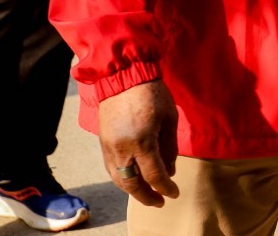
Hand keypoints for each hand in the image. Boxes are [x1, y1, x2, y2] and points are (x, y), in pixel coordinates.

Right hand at [98, 80, 178, 206]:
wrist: (123, 76)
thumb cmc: (152, 93)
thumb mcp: (169, 118)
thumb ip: (170, 147)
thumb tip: (170, 171)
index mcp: (142, 141)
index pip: (154, 175)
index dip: (165, 188)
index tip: (174, 193)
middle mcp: (122, 148)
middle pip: (132, 184)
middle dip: (147, 196)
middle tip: (160, 201)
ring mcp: (109, 147)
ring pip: (119, 179)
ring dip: (133, 190)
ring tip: (147, 194)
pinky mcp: (103, 142)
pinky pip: (111, 168)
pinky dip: (122, 179)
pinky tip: (133, 180)